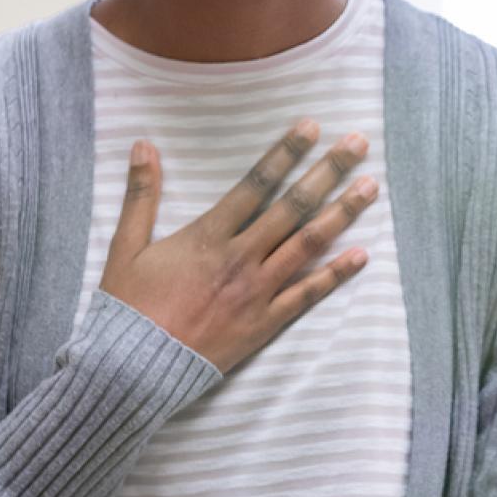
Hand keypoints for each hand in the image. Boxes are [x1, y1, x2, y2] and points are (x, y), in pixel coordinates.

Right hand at [98, 120, 376, 372]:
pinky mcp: (264, 323)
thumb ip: (141, 194)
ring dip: (342, 213)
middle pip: (293, 207)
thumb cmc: (127, 308)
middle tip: (358, 144)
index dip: (286, 152)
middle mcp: (240, 258)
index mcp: (209, 236)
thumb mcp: (126, 246)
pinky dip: (336, 274)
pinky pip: (307, 295)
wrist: (131, 370)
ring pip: (308, 245)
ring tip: (370, 187)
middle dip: (328, 172)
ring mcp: (257, 292)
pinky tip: (361, 255)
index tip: (312, 126)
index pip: (256, 183)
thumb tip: (144, 144)